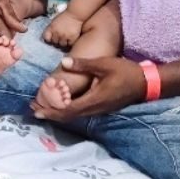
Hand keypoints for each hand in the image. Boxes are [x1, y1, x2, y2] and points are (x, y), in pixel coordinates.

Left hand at [30, 55, 146, 120]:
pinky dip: (67, 110)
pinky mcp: (101, 108)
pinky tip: (60, 104)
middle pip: (68, 115)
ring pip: (73, 115)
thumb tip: (63, 62)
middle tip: (33, 109)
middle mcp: (94, 109)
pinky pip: (80, 112)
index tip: (36, 109)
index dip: (51, 110)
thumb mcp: (104, 64)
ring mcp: (98, 110)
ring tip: (42, 107)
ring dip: (57, 112)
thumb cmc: (126, 72)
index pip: (67, 109)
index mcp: (94, 100)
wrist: (146, 83)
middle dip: (50, 113)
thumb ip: (83, 64)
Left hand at [43, 10, 83, 48]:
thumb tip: (49, 38)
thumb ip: (51, 29)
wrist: (75, 14)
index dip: (49, 39)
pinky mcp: (72, 38)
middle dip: (57, 41)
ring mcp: (64, 36)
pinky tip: (71, 39)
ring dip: (63, 43)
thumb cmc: (64, 17)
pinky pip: (69, 44)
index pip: (46, 38)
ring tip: (66, 39)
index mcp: (51, 28)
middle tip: (60, 39)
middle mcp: (56, 33)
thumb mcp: (54, 22)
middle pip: (54, 42)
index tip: (51, 38)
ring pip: (62, 45)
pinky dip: (70, 43)